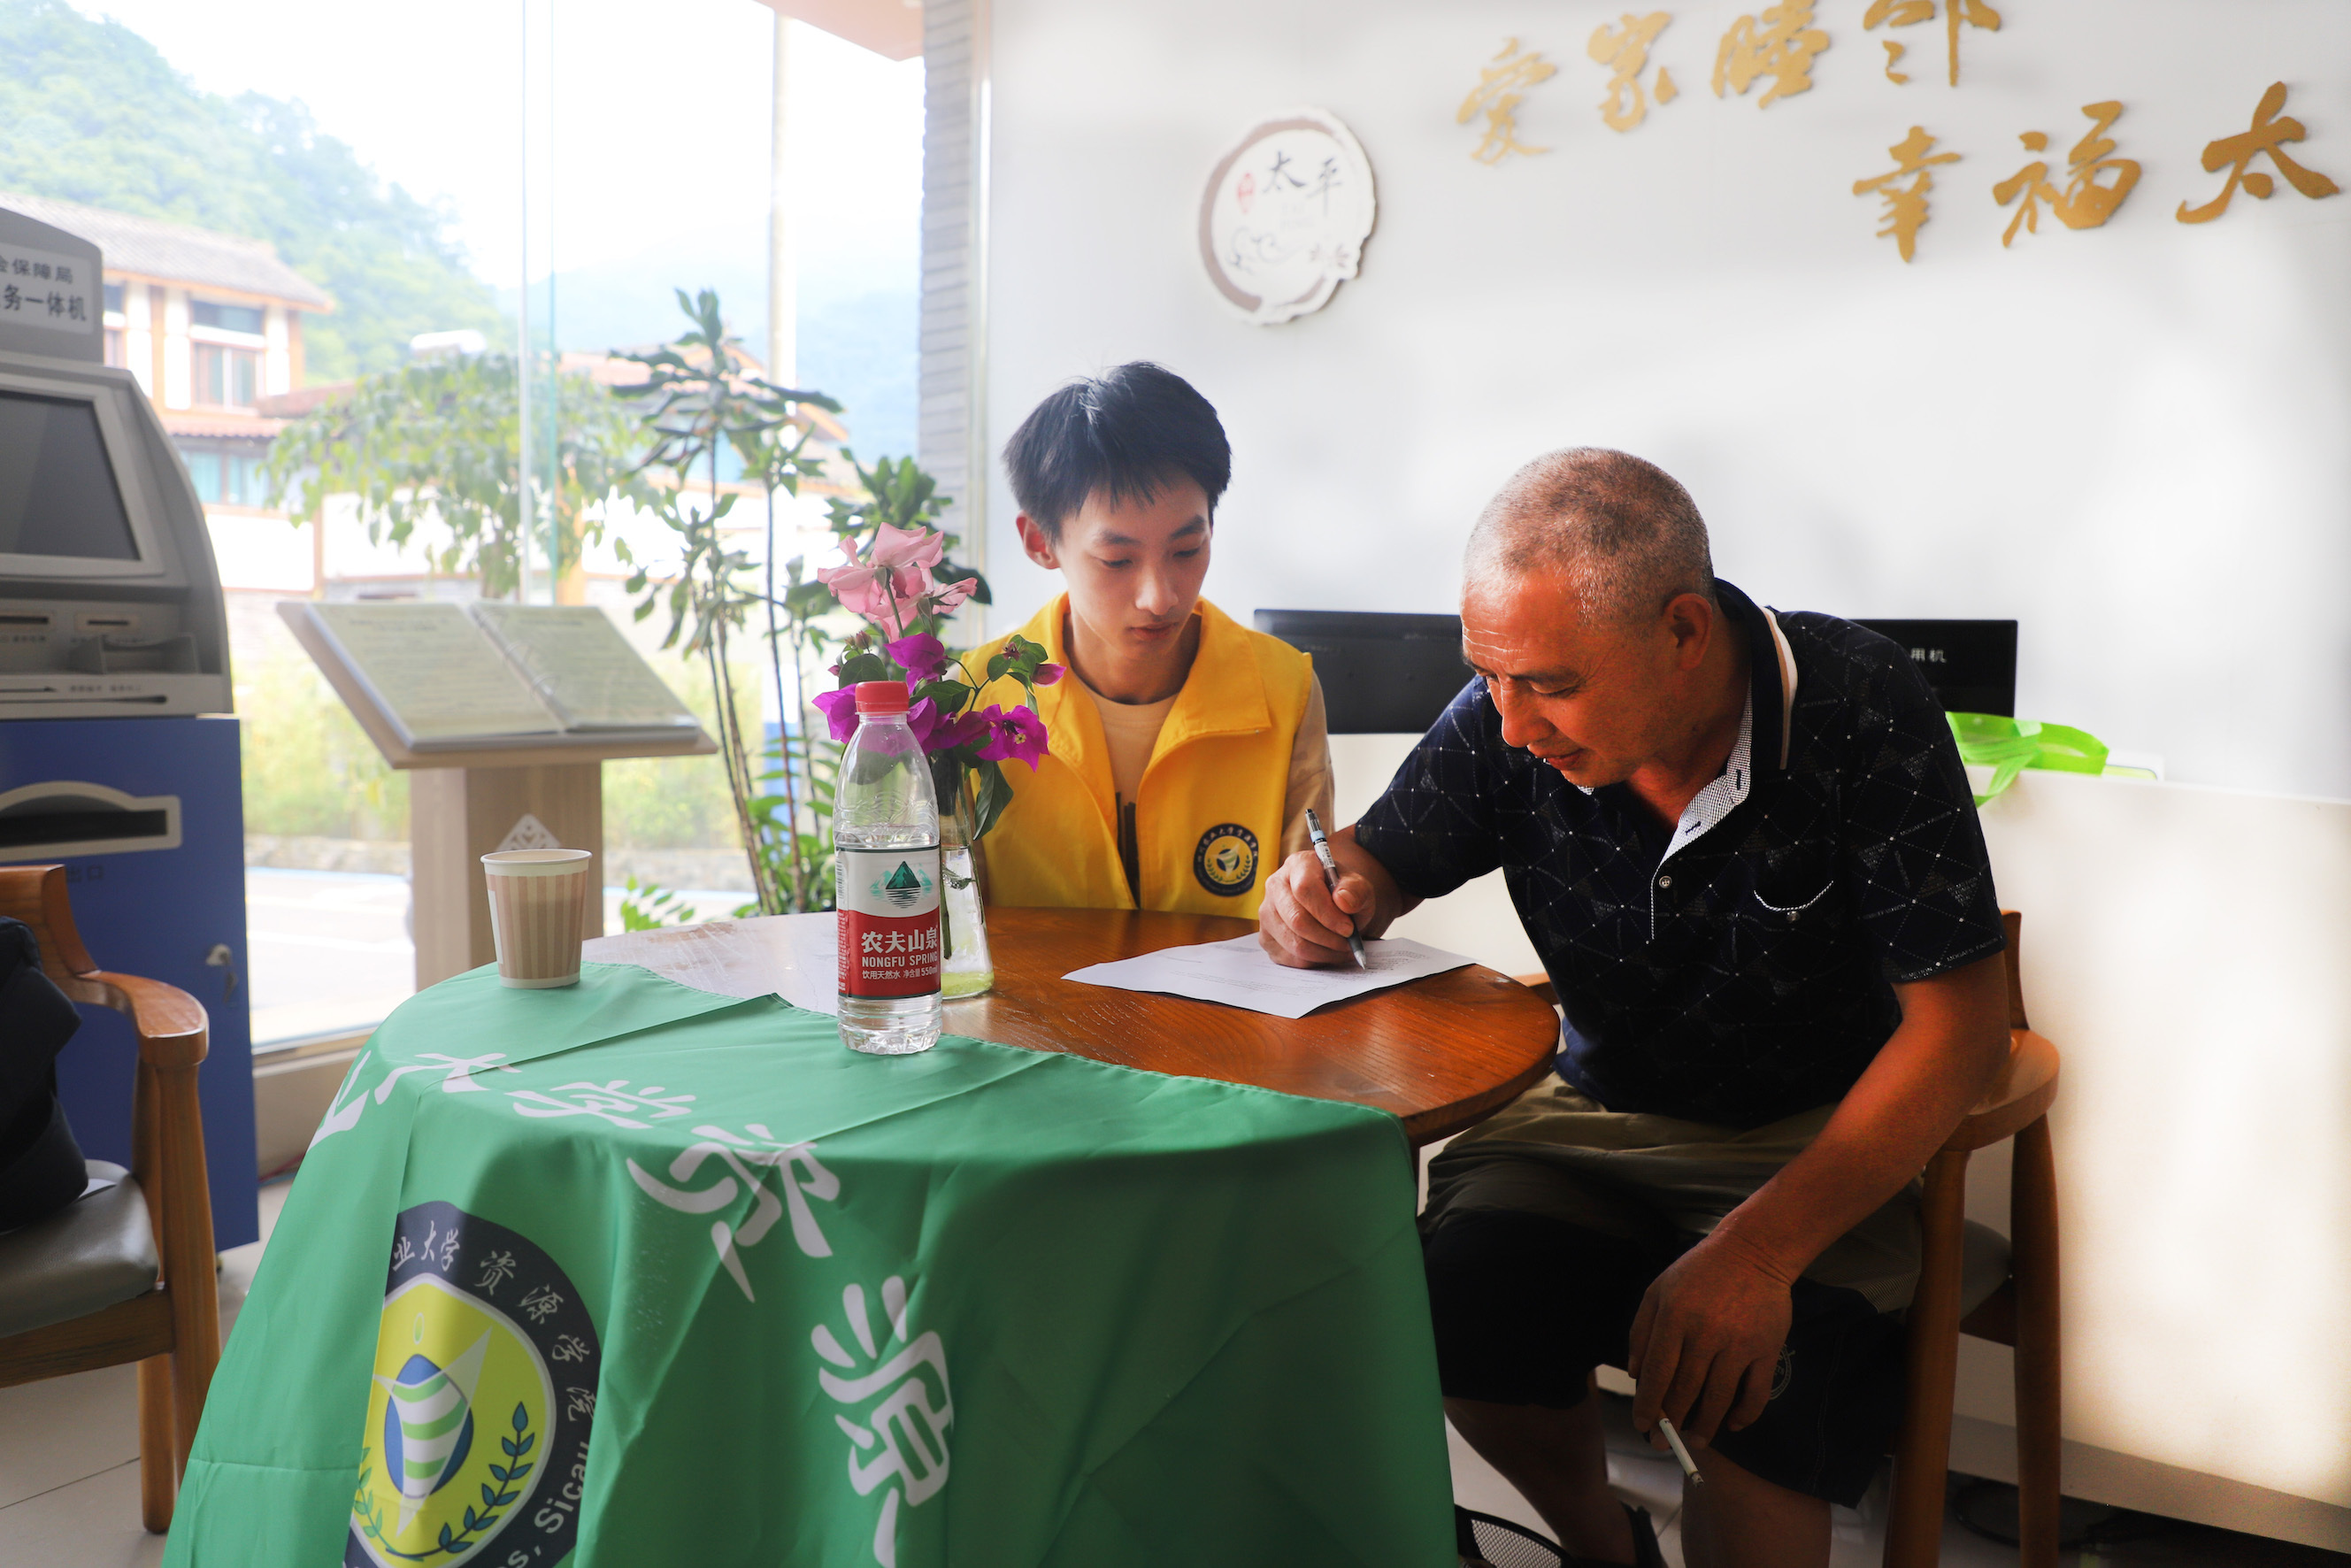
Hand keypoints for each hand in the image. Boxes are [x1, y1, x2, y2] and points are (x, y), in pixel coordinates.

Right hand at [1258, 849, 1370, 967]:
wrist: (1334, 908)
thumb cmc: (1344, 895)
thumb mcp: (1359, 888)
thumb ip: (1356, 890)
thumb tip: (1343, 901)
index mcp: (1298, 865)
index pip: (1305, 889)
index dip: (1327, 913)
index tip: (1348, 928)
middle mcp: (1275, 886)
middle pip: (1296, 919)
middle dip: (1327, 937)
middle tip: (1348, 943)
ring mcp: (1267, 913)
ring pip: (1293, 943)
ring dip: (1324, 952)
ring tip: (1341, 948)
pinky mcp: (1267, 938)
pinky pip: (1290, 958)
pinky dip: (1314, 961)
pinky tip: (1327, 952)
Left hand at [1627, 1229, 1795, 1448]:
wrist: (1754, 1251)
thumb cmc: (1699, 1272)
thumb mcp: (1659, 1290)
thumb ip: (1642, 1330)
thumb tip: (1635, 1375)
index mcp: (1674, 1317)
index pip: (1656, 1373)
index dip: (1648, 1405)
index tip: (1642, 1425)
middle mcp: (1706, 1333)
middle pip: (1685, 1391)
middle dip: (1671, 1423)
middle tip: (1663, 1443)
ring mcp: (1739, 1344)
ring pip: (1718, 1398)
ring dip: (1705, 1425)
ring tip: (1696, 1440)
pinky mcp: (1767, 1350)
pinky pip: (1755, 1394)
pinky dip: (1744, 1415)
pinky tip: (1732, 1425)